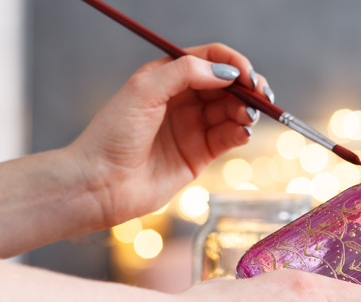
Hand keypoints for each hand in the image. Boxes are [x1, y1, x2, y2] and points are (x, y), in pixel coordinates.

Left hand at [69, 43, 270, 227]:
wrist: (100, 183)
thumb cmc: (113, 134)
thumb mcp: (144, 90)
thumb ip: (185, 73)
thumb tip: (226, 72)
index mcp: (167, 76)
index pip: (209, 59)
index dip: (232, 63)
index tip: (245, 75)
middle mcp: (182, 100)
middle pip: (227, 85)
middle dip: (247, 87)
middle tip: (260, 95)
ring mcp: (192, 128)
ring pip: (232, 111)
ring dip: (246, 110)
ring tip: (247, 116)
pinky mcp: (199, 155)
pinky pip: (229, 138)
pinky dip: (241, 132)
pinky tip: (242, 132)